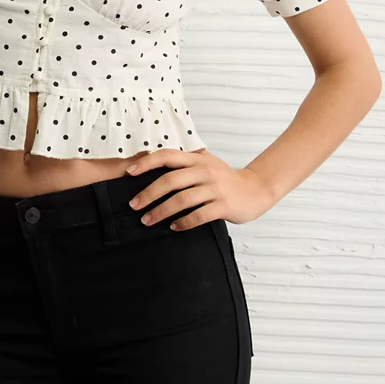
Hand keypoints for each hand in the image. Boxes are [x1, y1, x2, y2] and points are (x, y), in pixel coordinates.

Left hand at [125, 148, 273, 228]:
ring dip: (161, 211)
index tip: (129, 172)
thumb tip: (153, 159)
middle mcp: (204, 171)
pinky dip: (183, 222)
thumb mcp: (206, 163)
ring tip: (148, 220)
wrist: (255, 190)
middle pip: (170, 180)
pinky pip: (198, 215)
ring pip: (181, 200)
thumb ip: (185, 162)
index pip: (167, 156)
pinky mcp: (223, 205)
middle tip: (134, 206)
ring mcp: (214, 188)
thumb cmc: (225, 178)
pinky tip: (173, 227)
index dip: (146, 162)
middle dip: (148, 193)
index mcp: (197, 159)